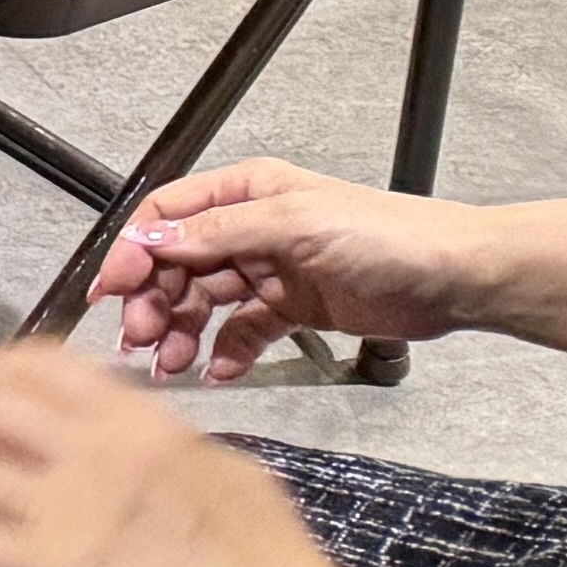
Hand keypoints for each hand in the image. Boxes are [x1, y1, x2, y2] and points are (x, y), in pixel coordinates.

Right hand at [93, 158, 493, 380]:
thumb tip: (147, 240)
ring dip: (180, 333)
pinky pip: (243, 332)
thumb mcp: (293, 224)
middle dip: (152, 302)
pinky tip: (217, 373)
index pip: (167, 218)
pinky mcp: (294, 310)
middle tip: (139, 343)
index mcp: (245, 193)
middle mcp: (249, 230)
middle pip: (178, 265)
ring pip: (204, 302)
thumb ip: (218, 233)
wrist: (457, 278)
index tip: (109, 293)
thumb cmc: (382, 237)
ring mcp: (270, 272)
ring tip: (169, 368)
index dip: (133, 252)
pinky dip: (226, 352)